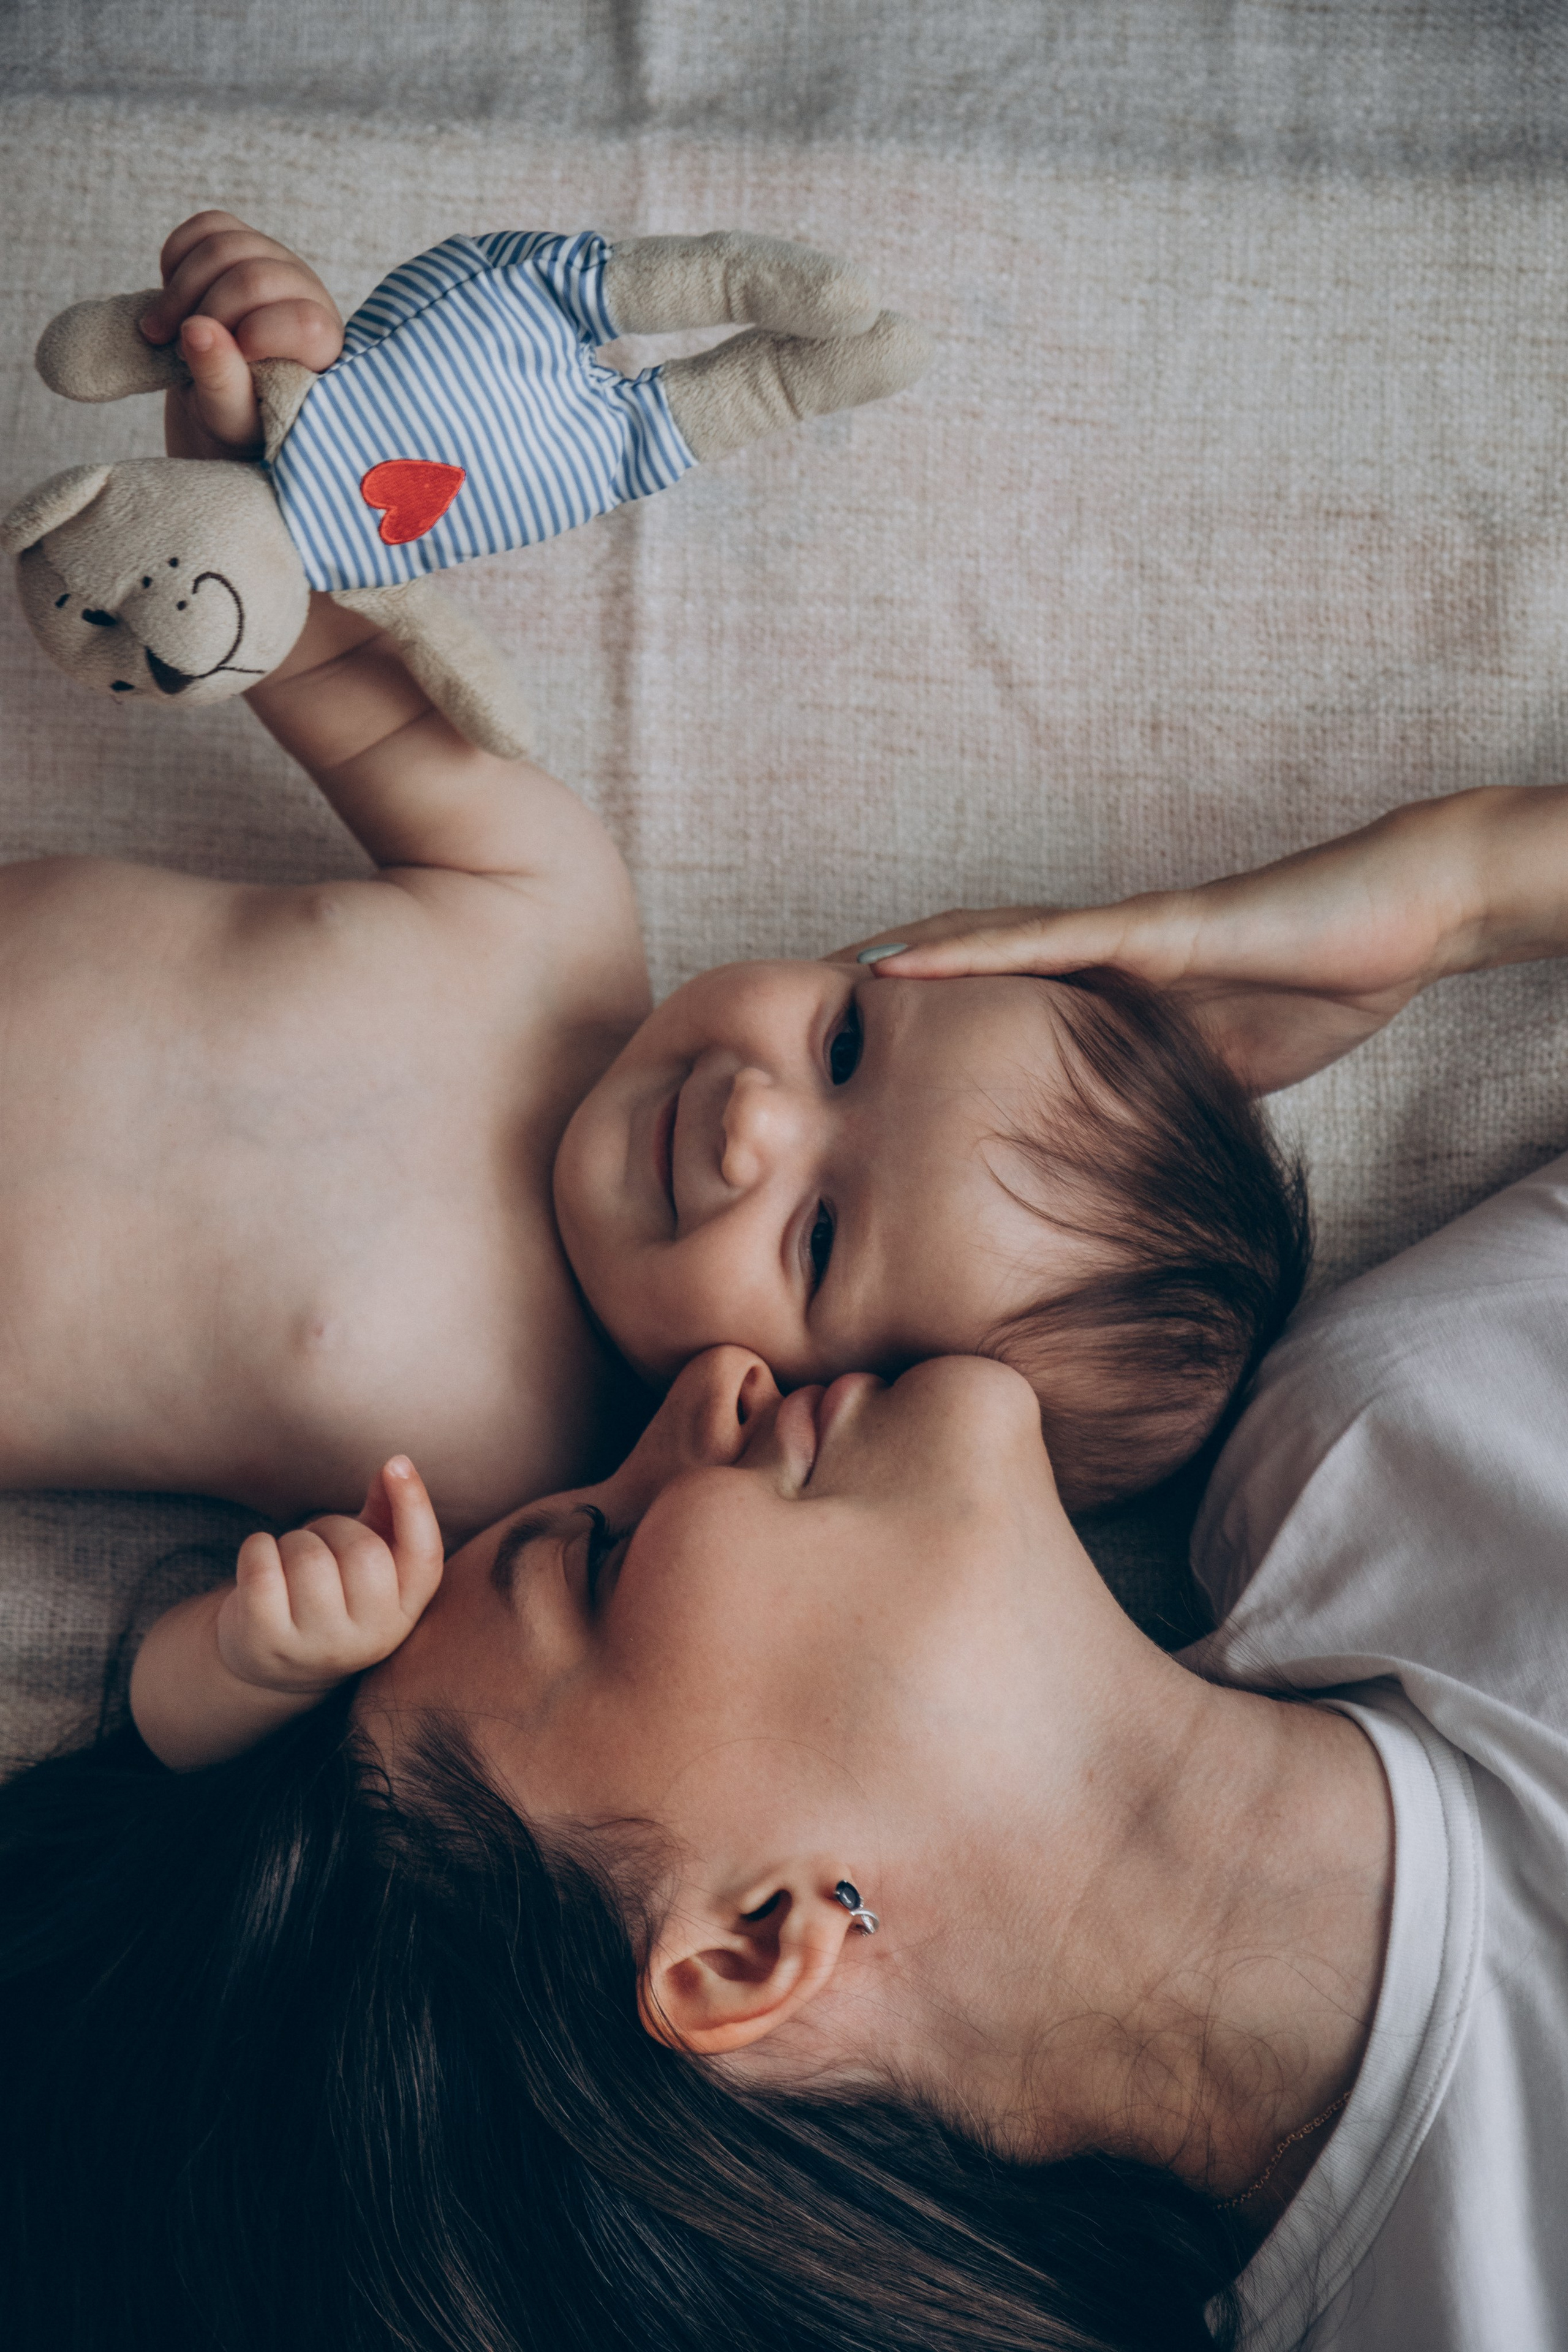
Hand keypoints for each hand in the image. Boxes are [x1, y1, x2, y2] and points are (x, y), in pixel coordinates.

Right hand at [141, 210, 342, 460]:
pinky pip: (205, 226)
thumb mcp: (233, 418)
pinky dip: (175, 258)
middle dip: (204, 312)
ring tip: (161, 331)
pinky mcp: (241, 241)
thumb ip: (222, 382)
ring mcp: (274, 260)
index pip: (304, 322)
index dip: (258, 336)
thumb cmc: (241, 416)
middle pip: (253, 278)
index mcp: (323, 344)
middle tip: (174, 350)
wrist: (224, 393)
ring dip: (180, 289)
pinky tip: (171, 298)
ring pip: (226, 244)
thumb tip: (196, 330)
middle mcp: (307, 293)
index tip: (228, 363)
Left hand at [215, 1456, 442, 1695]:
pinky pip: (263, 1569)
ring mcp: (315, 1647)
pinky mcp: (265, 1641)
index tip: (396, 1463)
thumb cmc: (328, 1595)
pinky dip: (257, 1547)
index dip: (415, 1507)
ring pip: (309, 1558)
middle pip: (363, 1552)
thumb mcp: (366, 1565)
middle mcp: (368, 1640)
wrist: (271, 1662)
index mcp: (402, 1616)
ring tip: (291, 1561)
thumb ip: (387, 1517)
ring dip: (294, 1541)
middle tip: (319, 1541)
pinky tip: (261, 1561)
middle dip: (335, 1527)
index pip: (424, 1559)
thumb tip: (398, 1466)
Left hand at [838, 800, 1480, 1093]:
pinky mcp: (1149, 930)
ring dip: (884, 967)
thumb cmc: (1311, 984)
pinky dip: (963, 952)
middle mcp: (1087, 956)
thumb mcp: (1217, 1072)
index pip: (982, 1012)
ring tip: (796, 994)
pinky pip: (1041, 939)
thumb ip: (1157, 1098)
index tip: (830, 1073)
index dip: (902, 1037)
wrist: (1396, 918)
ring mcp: (1112, 938)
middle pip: (953, 969)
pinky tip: (895, 966)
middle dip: (866, 1000)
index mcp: (1098, 996)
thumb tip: (1115, 1162)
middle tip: (776, 1031)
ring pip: (971, 945)